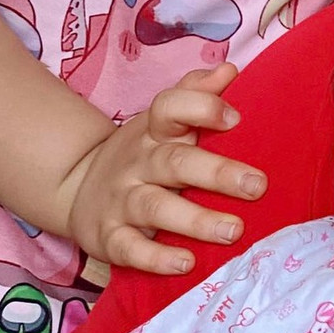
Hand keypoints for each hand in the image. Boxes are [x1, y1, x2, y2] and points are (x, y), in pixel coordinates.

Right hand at [64, 64, 266, 271]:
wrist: (76, 188)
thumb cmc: (144, 153)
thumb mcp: (163, 122)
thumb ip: (195, 95)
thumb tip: (229, 69)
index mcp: (155, 131)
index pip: (170, 108)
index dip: (201, 108)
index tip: (235, 118)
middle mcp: (139, 162)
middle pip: (175, 162)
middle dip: (217, 173)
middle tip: (257, 186)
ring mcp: (121, 199)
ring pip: (156, 207)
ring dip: (196, 220)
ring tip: (234, 231)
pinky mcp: (109, 236)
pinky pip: (130, 248)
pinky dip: (156, 258)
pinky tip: (186, 263)